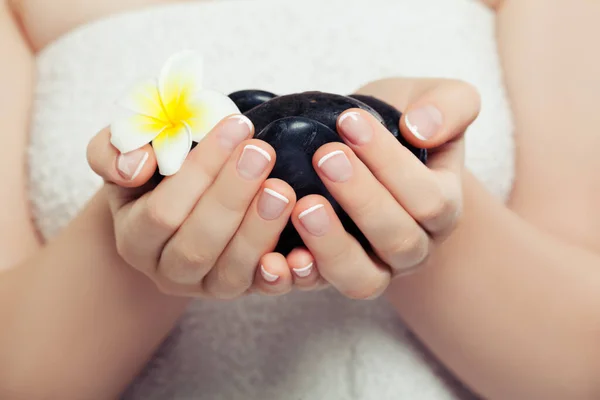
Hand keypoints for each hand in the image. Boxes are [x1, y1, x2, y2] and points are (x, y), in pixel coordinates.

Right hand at [87, 115, 298, 297]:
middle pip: (198, 245)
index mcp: (134, 237)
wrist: (182, 197)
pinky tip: (301, 248)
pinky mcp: (243, 290)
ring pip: (231, 272)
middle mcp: (167, 270)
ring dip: (259, 231)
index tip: (235, 126)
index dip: (200, 171)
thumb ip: (115, 151)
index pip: (163, 211)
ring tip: (283, 189)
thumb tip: (135, 168)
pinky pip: (263, 289)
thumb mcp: (127, 151)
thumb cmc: (159, 168)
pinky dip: (284, 273)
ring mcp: (207, 286)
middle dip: (232, 197)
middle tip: (261, 153)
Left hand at [270, 78, 480, 298]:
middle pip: (398, 240)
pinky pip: (319, 287)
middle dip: (361, 198)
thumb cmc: (398, 124)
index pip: (428, 198)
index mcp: (443, 208)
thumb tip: (421, 130)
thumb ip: (450, 106)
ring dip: (331, 244)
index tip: (349, 121)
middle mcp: (413, 247)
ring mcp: (374, 267)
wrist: (364, 150)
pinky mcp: (332, 274)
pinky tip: (274, 253)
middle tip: (325, 156)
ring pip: (362, 279)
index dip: (390, 163)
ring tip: (302, 206)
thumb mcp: (436, 100)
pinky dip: (297, 276)